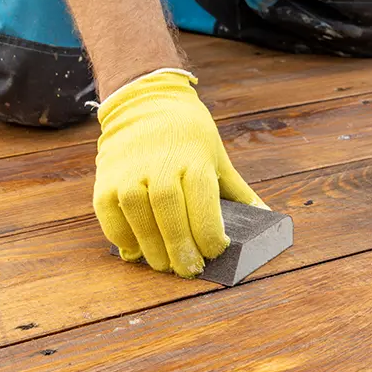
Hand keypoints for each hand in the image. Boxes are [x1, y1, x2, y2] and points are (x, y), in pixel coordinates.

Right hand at [93, 69, 266, 277]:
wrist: (146, 102)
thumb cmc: (189, 135)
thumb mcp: (217, 156)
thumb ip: (237, 191)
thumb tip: (265, 217)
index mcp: (193, 159)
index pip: (202, 203)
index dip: (209, 233)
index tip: (215, 251)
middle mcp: (159, 164)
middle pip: (169, 214)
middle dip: (180, 248)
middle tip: (188, 270)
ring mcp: (129, 172)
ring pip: (139, 216)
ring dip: (152, 247)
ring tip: (164, 265)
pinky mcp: (105, 179)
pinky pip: (110, 215)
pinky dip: (122, 237)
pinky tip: (136, 250)